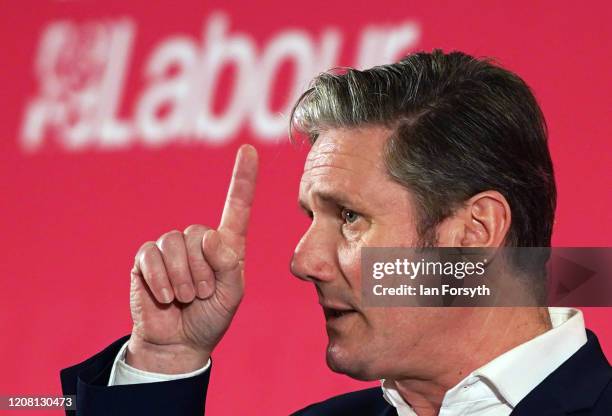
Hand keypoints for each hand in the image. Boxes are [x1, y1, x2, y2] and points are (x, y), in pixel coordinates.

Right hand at [126, 145, 257, 373]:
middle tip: (203, 294)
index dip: (243, 178)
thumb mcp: (232, 294)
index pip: (236, 206)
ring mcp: (170, 248)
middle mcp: (198, 240)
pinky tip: (166, 296)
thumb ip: (227, 264)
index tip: (249, 150)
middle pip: (197, 233)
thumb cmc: (211, 316)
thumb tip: (208, 235)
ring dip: (182, 278)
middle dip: (201, 271)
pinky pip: (151, 255)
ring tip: (186, 297)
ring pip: (174, 244)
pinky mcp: (146, 259)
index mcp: (225, 245)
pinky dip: (160, 280)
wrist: (179, 342)